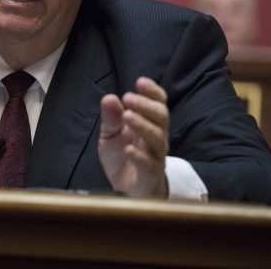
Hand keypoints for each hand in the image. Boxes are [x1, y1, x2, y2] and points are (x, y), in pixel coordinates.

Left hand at [98, 77, 168, 196]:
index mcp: (149, 124)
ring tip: (127, 116)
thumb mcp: (110, 134)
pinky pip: (149, 165)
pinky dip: (139, 156)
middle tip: (128, 97)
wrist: (127, 190)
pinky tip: (128, 148)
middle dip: (145, 105)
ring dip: (142, 125)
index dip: (152, 92)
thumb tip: (109, 98)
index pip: (158, 103)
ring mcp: (156, 157)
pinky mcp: (150, 176)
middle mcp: (157, 138)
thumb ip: (111, 118)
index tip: (140, 82)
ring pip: (158, 138)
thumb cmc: (123, 157)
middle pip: (161, 117)